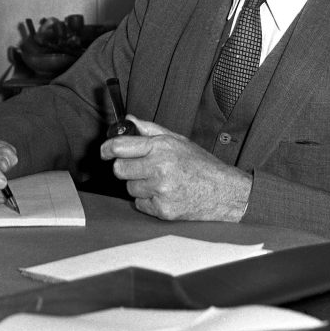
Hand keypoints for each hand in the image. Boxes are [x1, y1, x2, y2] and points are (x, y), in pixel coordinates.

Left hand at [100, 116, 251, 220]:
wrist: (225, 191)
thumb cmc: (202, 165)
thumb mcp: (178, 140)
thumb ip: (150, 129)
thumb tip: (129, 119)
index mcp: (161, 147)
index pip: (120, 147)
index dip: (107, 148)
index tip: (104, 151)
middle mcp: (159, 168)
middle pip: (119, 170)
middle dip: (126, 168)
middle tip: (140, 167)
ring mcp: (161, 191)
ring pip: (130, 188)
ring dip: (139, 185)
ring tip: (160, 181)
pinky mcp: (163, 210)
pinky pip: (140, 204)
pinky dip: (148, 201)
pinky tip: (165, 194)